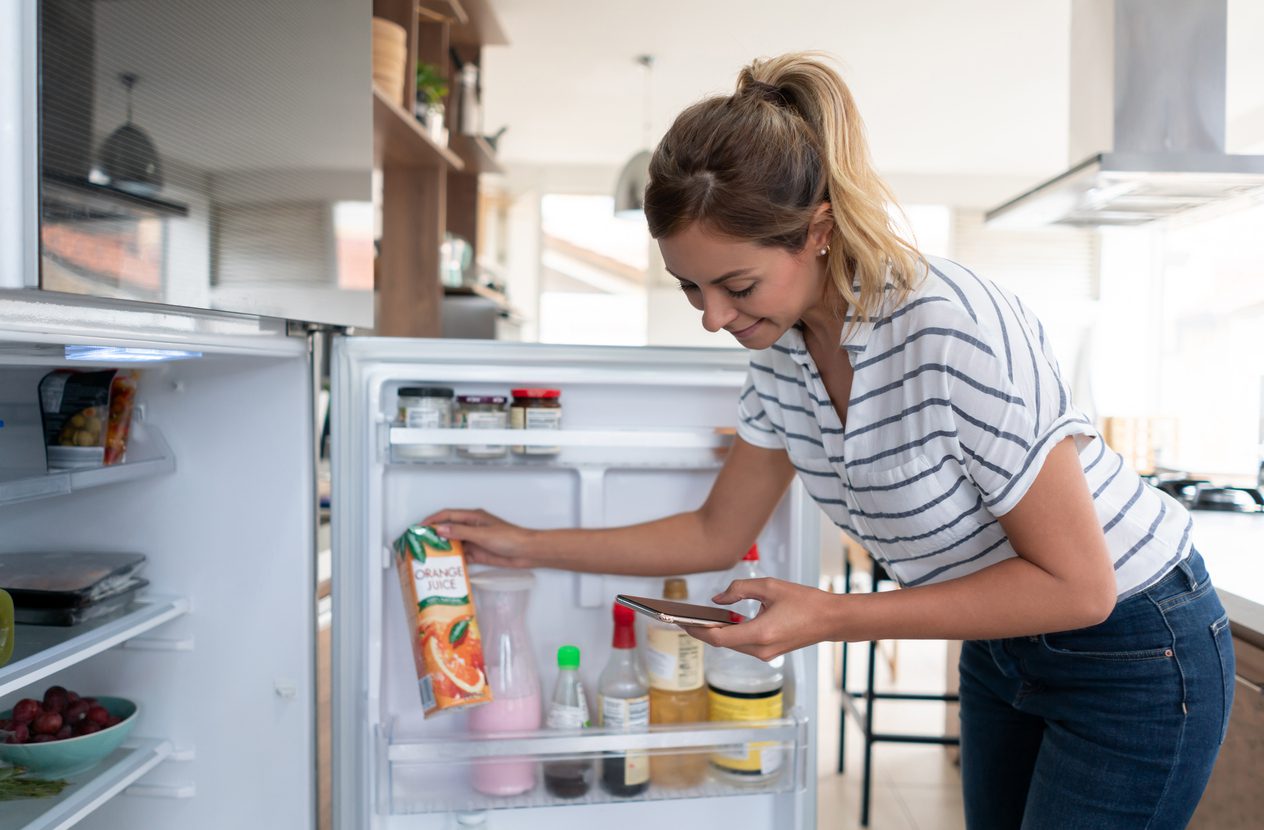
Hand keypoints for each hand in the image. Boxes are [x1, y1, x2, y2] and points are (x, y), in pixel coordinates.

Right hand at [420, 508, 535, 568]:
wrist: (526, 552)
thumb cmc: (510, 538)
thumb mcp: (482, 534)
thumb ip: (461, 531)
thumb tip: (440, 529)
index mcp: (473, 517)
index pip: (448, 515)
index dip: (432, 520)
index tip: (419, 528)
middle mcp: (472, 527)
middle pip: (448, 529)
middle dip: (434, 535)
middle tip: (419, 543)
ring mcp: (474, 540)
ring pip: (453, 543)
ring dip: (442, 548)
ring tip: (428, 556)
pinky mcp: (478, 552)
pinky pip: (461, 555)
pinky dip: (452, 559)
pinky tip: (444, 565)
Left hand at [686, 577, 840, 660]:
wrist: (831, 619)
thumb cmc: (805, 601)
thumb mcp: (770, 586)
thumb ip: (739, 590)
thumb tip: (718, 599)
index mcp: (760, 633)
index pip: (719, 638)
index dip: (698, 631)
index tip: (682, 622)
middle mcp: (761, 649)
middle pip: (723, 643)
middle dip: (703, 632)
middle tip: (685, 619)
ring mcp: (766, 654)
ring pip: (733, 645)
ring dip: (718, 633)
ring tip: (701, 619)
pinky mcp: (770, 653)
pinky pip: (744, 645)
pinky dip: (732, 634)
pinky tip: (724, 622)